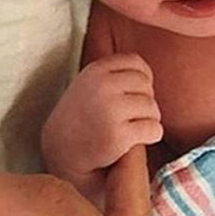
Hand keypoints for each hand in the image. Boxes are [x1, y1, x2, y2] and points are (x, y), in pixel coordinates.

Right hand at [42, 54, 162, 192]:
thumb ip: (113, 76)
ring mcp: (110, 110)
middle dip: (145, 102)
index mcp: (95, 71)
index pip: (135, 62)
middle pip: (146, 86)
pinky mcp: (118, 135)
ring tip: (134, 129)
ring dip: (149, 120)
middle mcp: (102, 86)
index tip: (137, 93)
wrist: (60, 153)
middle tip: (133, 117)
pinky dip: (152, 136)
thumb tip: (149, 76)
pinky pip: (154, 129)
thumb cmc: (79, 119)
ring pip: (152, 108)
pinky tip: (136, 141)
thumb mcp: (88, 85)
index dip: (144, 78)